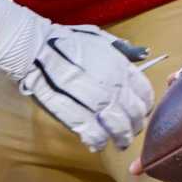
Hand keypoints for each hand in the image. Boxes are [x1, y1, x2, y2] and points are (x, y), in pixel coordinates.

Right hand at [14, 24, 153, 151]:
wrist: (36, 51)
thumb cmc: (66, 41)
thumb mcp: (100, 38)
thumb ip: (123, 49)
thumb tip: (142, 54)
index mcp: (121, 68)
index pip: (145, 94)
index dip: (145, 105)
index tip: (141, 110)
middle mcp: (114, 87)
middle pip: (135, 115)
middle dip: (135, 126)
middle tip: (131, 131)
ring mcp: (97, 104)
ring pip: (119, 130)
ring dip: (122, 139)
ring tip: (120, 143)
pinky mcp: (78, 118)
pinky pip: (96, 136)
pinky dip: (99, 142)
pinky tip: (98, 144)